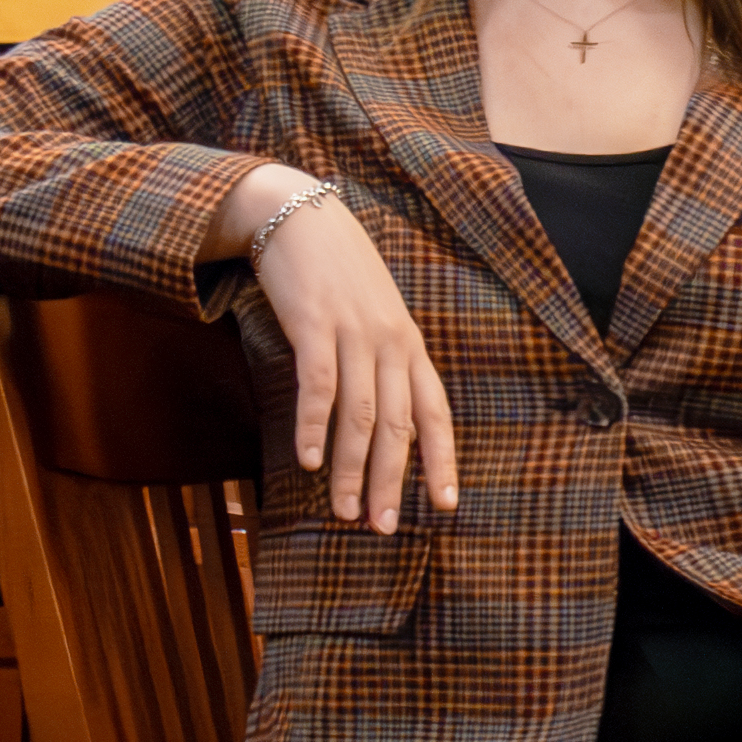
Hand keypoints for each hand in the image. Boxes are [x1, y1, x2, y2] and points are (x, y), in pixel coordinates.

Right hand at [223, 169, 456, 532]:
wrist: (297, 214)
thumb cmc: (335, 272)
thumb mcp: (372, 316)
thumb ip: (382, 363)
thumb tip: (385, 423)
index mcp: (409, 344)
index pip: (435, 412)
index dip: (441, 460)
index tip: (444, 506)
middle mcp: (390, 341)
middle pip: (398, 425)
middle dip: (391, 481)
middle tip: (381, 527)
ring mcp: (354, 332)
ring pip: (360, 415)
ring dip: (352, 469)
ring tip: (343, 510)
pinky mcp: (315, 324)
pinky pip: (318, 386)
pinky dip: (313, 427)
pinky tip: (307, 461)